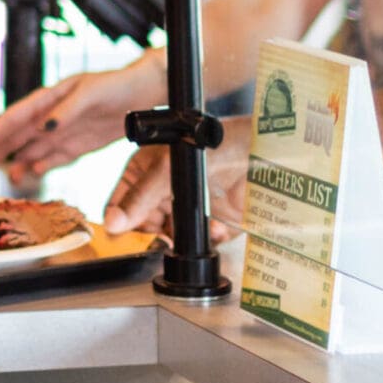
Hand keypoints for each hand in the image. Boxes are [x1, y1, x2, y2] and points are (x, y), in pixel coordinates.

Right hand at [0, 58, 166, 176]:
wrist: (144, 93)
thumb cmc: (116, 85)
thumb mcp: (90, 93)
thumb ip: (66, 111)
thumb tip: (42, 127)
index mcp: (50, 99)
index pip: (16, 118)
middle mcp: (52, 116)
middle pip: (18, 136)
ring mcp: (64, 131)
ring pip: (33, 148)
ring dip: (17, 161)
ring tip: (3, 176)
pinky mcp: (78, 144)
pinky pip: (54, 157)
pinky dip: (42, 165)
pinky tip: (31, 172)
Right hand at [104, 117, 251, 237]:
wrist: (270, 152)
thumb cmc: (221, 141)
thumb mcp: (171, 166)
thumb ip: (140, 196)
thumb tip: (112, 223)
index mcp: (145, 169)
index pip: (120, 202)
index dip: (120, 219)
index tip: (124, 233)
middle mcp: (164, 188)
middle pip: (144, 225)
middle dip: (156, 232)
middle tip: (165, 230)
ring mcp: (188, 204)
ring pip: (172, 237)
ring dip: (184, 238)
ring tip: (199, 226)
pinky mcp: (211, 220)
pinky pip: (199, 241)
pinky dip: (208, 239)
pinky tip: (217, 228)